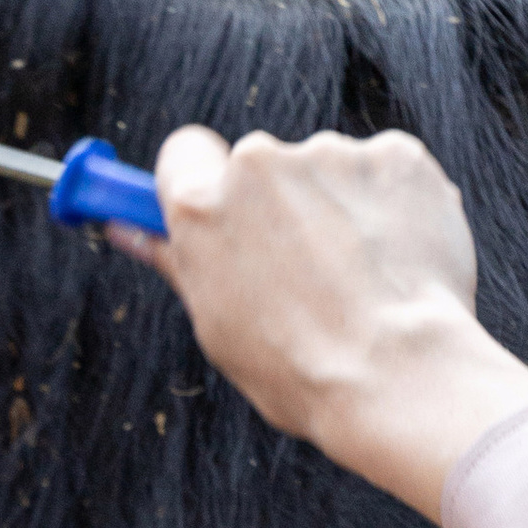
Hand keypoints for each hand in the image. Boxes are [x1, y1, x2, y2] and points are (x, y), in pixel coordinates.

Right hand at [109, 125, 527, 522]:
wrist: (400, 374)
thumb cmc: (303, 369)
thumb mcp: (219, 325)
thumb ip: (180, 260)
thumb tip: (127, 229)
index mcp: (202, 203)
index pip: (184, 153)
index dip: (202, 183)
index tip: (221, 210)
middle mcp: (260, 161)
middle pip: (259, 166)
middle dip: (279, 206)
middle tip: (306, 271)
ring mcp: (332, 154)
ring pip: (326, 171)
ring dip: (338, 209)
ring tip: (362, 279)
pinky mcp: (396, 156)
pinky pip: (384, 173)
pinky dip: (392, 206)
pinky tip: (398, 261)